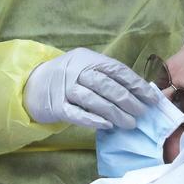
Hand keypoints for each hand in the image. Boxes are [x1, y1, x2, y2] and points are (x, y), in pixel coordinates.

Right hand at [24, 48, 161, 128]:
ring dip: (115, 112)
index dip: (136, 84)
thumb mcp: (85, 67)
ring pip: (94, 100)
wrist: (31, 84)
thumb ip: (107, 76)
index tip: (151, 98)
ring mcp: (65, 89)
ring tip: (130, 123)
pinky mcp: (56, 106)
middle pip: (107, 85)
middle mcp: (76, 71)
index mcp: (88, 59)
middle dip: (128, 100)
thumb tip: (139, 92)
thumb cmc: (67, 77)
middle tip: (142, 113)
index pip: (117, 70)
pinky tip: (107, 125)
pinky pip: (77, 114)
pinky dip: (93, 120)